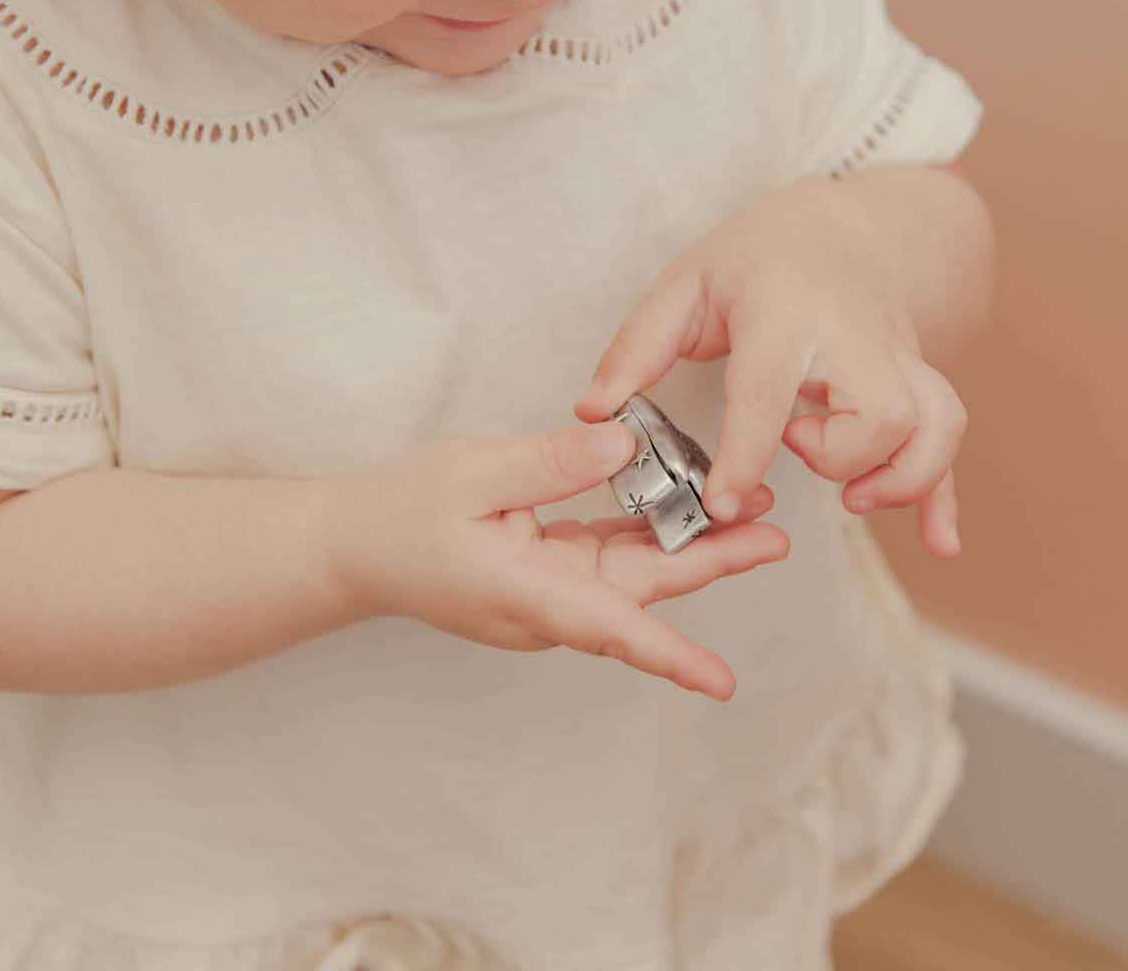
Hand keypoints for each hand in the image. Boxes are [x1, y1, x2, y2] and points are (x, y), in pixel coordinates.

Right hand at [325, 421, 789, 701]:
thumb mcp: (474, 472)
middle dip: (709, 563)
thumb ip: (550, 461)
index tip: (721, 682)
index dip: (668, 655)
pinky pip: (605, 555)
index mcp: (524, 592)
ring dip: (686, 545)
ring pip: (631, 573)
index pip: (608, 629)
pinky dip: (643, 530)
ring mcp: (546, 592)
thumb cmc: (402, 513)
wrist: (354, 544)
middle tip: (773, 534)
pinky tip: (679, 501)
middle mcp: (545, 604)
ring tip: (748, 513)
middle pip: (641, 592)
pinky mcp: (545, 572)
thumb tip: (624, 446)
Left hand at [573, 186, 967, 558]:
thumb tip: (591, 412)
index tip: (722, 504)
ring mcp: (899, 358)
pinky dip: (943, 495)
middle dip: (841, 456)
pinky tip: (937, 543)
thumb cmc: (754, 259)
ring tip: (850, 495)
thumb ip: (636, 348)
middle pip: (881, 411)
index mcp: (786, 310)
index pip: (770, 388)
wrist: (844, 226)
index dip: (746, 453)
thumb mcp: (685, 284)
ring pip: (934, 424)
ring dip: (899, 476)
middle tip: (796, 448)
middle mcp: (855, 336)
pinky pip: (949, 441)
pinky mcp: (918, 381)